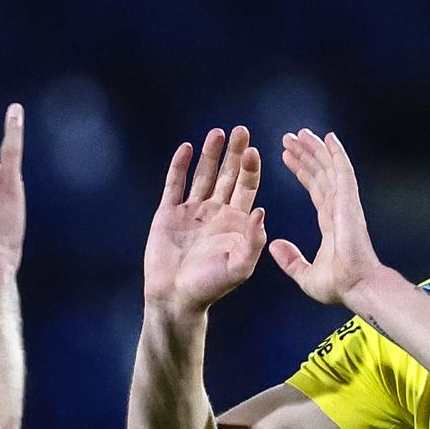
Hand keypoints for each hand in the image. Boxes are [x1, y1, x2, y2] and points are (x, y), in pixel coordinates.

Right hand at [143, 125, 265, 315]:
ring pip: (203, 175)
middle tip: (241, 130)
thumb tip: (261, 211)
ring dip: (210, 154)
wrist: (175, 298)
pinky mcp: (168, 213)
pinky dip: (180, 167)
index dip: (250, 169)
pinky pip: (174, 185)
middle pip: (228, 175)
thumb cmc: (210, 287)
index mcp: (235, 222)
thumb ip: (253, 242)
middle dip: (234, 153)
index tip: (252, 150)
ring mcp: (192, 211)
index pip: (247, 187)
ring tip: (217, 133)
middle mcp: (216, 212)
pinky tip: (186, 149)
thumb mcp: (239, 268)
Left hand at [273, 129, 387, 306]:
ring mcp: (345, 203)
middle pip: (320, 174)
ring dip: (315, 149)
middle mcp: (339, 208)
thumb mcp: (305, 274)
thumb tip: (275, 246)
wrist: (356, 286)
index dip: (302, 172)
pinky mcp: (348, 201)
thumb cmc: (339, 285)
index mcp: (331, 223)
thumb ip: (291, 260)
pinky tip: (328, 138)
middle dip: (306, 155)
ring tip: (299, 134)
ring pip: (329, 168)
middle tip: (290, 138)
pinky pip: (342, 171)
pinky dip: (336, 154)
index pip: (314, 189)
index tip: (288, 158)